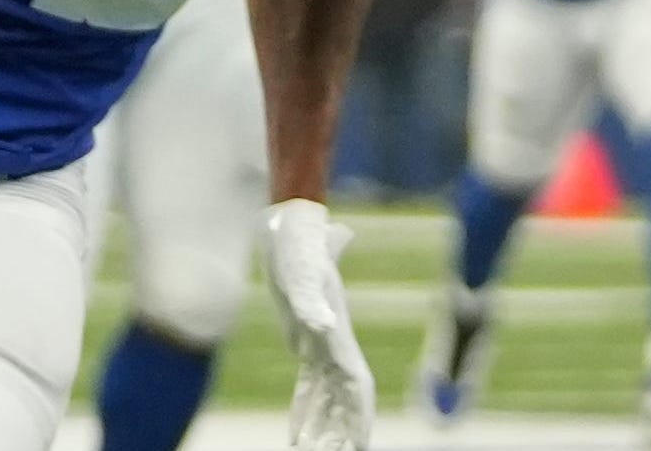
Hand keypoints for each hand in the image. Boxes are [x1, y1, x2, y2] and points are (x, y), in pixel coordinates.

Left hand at [263, 199, 374, 450]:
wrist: (293, 221)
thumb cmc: (300, 244)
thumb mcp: (301, 270)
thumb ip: (311, 298)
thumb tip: (320, 322)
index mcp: (337, 335)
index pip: (355, 386)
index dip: (356, 416)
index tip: (357, 444)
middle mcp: (333, 344)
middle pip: (343, 400)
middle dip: (340, 431)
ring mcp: (320, 344)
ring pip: (326, 398)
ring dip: (321, 428)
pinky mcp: (304, 341)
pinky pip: (308, 386)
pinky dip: (305, 410)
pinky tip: (297, 433)